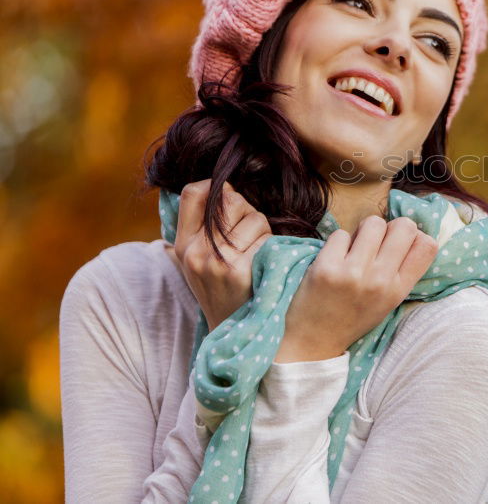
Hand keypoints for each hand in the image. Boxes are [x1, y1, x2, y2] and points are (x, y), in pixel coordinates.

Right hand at [167, 179, 272, 331]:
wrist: (233, 334)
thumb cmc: (223, 290)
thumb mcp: (199, 261)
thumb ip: (201, 228)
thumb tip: (219, 185)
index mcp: (183, 245)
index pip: (192, 193)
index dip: (217, 187)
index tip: (229, 199)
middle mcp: (196, 251)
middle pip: (230, 200)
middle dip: (247, 210)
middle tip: (248, 234)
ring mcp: (218, 261)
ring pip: (255, 217)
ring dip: (263, 230)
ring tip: (256, 253)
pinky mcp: (242, 271)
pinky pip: (267, 238)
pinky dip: (273, 247)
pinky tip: (265, 265)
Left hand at [274, 214, 438, 362]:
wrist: (315, 341)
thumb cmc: (353, 318)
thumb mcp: (387, 301)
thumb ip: (401, 270)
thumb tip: (409, 230)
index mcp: (399, 290)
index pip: (427, 245)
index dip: (416, 235)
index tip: (401, 242)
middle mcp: (380, 280)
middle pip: (404, 226)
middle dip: (391, 227)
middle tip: (376, 242)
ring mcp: (353, 273)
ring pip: (373, 223)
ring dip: (363, 231)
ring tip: (355, 248)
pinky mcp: (326, 267)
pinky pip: (341, 234)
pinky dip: (338, 243)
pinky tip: (334, 259)